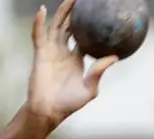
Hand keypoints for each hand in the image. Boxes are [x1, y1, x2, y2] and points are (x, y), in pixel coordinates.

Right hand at [27, 0, 118, 125]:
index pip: (84, 36)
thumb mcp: (89, 89)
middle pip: (70, 26)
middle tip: (85, 0)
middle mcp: (63, 51)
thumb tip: (115, 56)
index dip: (90, 25)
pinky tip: (42, 9)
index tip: (98, 13)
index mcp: (76, 58)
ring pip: (56, 25)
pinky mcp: (40, 53)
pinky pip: (39, 34)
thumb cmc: (69, 104)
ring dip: (62, 11)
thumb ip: (99, 72)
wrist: (48, 111)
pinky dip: (39, 21)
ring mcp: (51, 51)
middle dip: (76, 12)